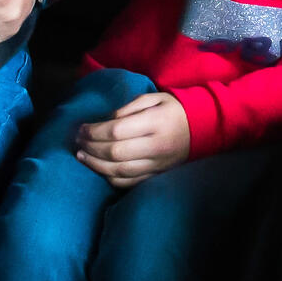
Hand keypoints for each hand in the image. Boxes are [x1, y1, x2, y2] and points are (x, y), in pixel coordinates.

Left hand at [74, 91, 189, 187]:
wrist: (203, 129)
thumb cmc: (174, 110)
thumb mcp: (156, 98)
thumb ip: (130, 107)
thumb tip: (107, 120)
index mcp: (155, 122)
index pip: (117, 130)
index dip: (94, 131)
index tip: (81, 128)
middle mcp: (156, 145)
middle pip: (115, 152)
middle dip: (90, 148)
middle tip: (77, 142)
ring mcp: (157, 164)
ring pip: (119, 171)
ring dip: (95, 165)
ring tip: (81, 156)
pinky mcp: (157, 175)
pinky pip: (129, 183)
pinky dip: (110, 178)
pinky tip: (100, 169)